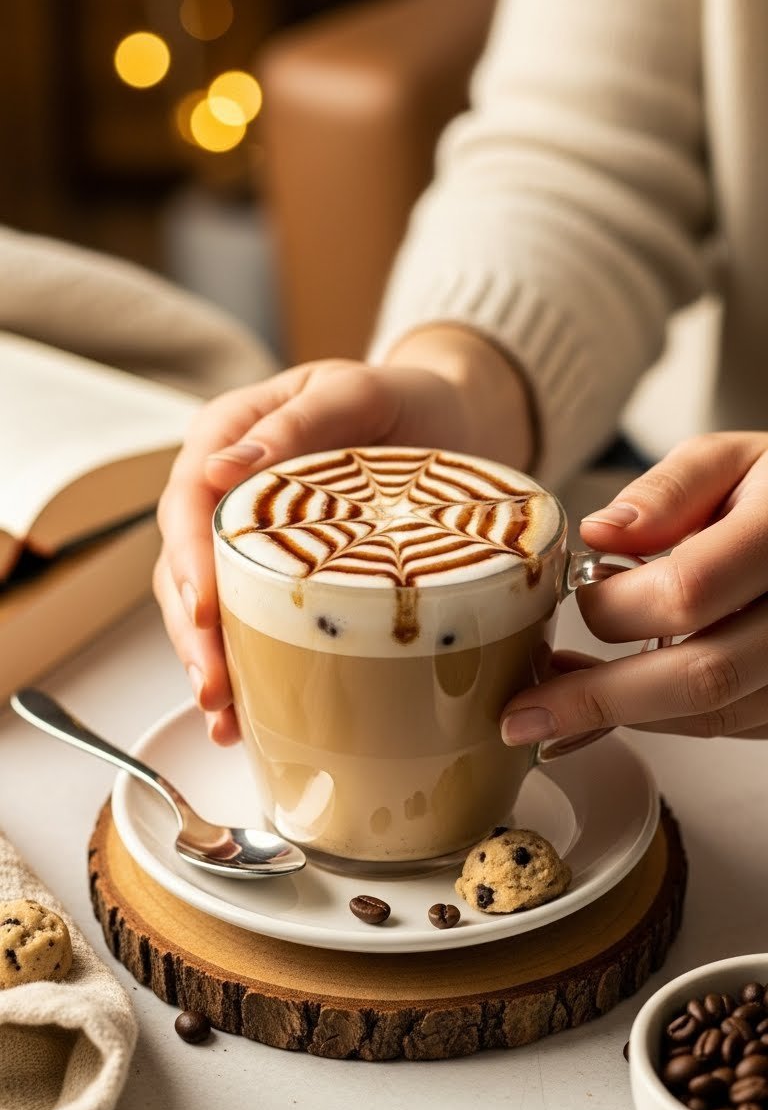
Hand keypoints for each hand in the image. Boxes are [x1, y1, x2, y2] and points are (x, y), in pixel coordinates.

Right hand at [155, 342, 534, 743]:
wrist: (449, 420)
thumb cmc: (404, 400)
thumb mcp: (358, 392)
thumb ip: (297, 422)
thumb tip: (222, 465)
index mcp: (229, 435)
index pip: (187, 501)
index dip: (188, 560)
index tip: (204, 609)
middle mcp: (226, 489)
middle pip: (184, 565)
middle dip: (192, 632)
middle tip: (213, 685)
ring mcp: (249, 537)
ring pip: (206, 603)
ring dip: (209, 661)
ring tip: (224, 716)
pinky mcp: (278, 574)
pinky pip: (245, 620)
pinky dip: (242, 667)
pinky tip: (243, 716)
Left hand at [500, 432, 767, 745]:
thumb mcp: (733, 458)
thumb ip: (667, 489)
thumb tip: (599, 534)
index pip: (688, 591)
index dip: (616, 605)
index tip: (575, 596)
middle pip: (701, 676)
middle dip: (597, 701)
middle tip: (520, 716)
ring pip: (713, 714)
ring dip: (624, 716)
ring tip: (555, 703)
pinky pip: (730, 724)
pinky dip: (663, 718)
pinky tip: (617, 697)